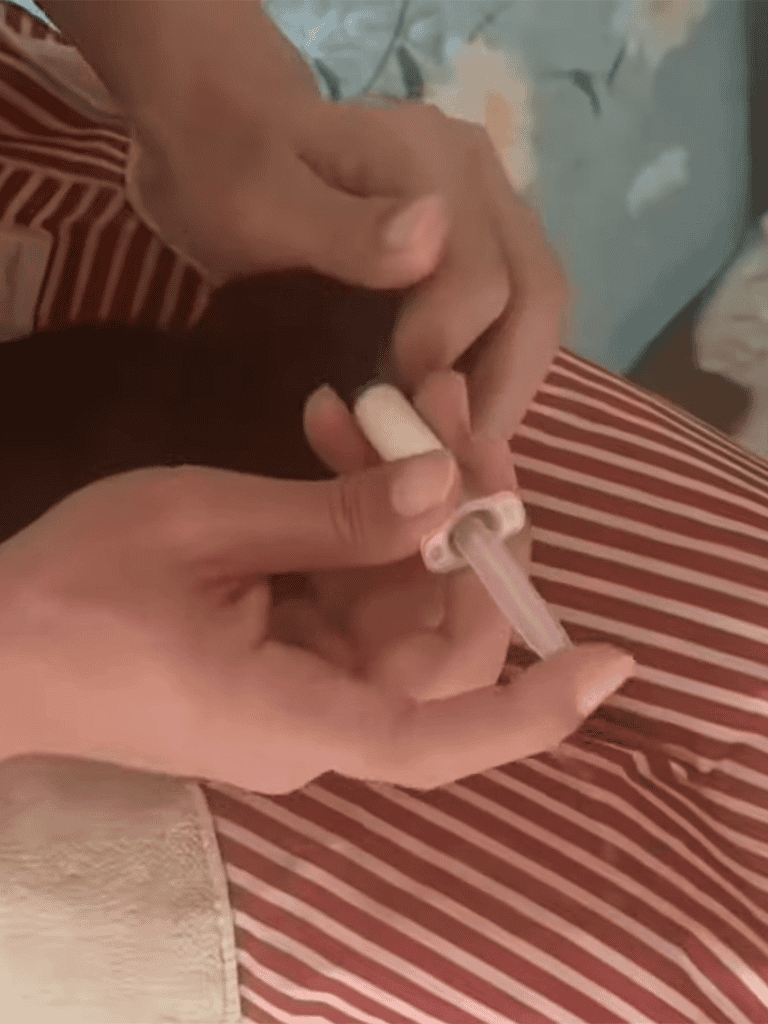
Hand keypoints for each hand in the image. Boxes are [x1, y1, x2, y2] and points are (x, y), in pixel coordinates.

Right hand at [0, 402, 632, 794]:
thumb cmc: (77, 588)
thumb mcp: (203, 526)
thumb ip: (331, 516)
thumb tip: (445, 492)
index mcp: (295, 712)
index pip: (440, 732)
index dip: (532, 706)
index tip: (610, 662)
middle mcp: (319, 715)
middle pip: (438, 638)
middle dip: (461, 523)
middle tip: (448, 413)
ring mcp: (305, 685)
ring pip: (402, 601)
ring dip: (405, 503)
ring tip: (381, 404)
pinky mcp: (288, 654)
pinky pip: (354, 590)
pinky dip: (357, 519)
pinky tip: (336, 438)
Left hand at [124, 13, 566, 440]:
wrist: (221, 136)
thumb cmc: (223, 174)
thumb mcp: (258, 202)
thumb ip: (341, 228)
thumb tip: (432, 241)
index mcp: (431, 160)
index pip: (482, 278)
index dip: (444, 356)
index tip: (384, 407)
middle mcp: (479, 177)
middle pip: (538, 296)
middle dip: (502, 388)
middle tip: (449, 454)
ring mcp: (485, 205)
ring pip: (537, 307)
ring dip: (507, 385)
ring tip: (456, 442)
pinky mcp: (476, 238)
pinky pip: (514, 312)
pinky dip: (493, 369)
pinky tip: (454, 411)